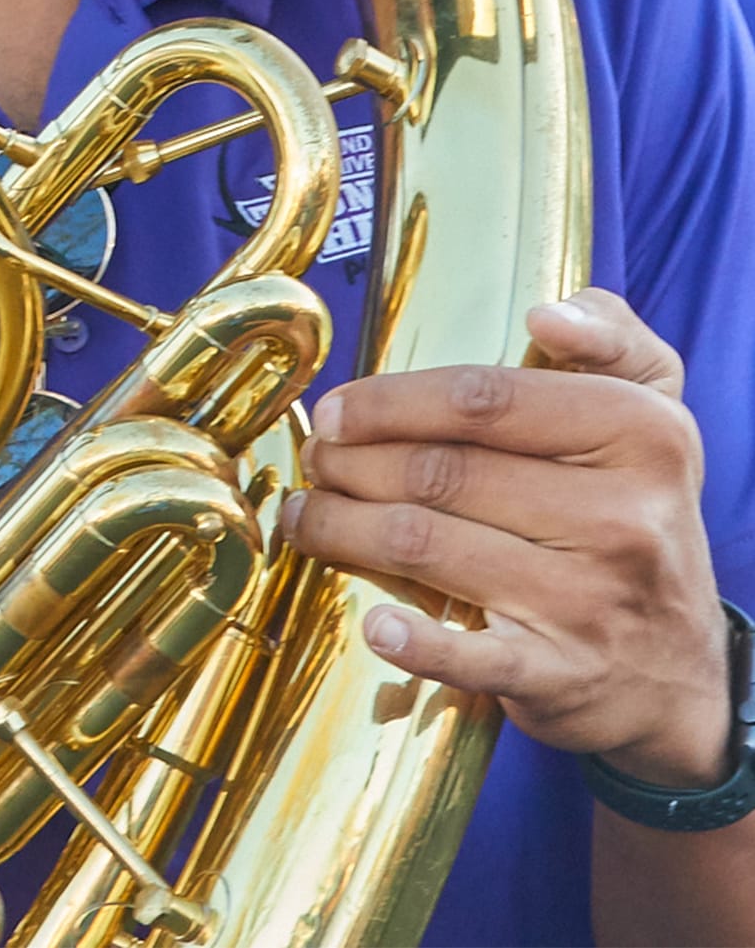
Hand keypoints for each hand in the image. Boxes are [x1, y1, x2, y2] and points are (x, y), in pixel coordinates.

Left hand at [284, 288, 734, 789]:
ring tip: (309, 516)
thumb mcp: (656, 410)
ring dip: (344, 528)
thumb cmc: (641, 515)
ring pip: (427, 545)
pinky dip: (412, 639)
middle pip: (442, 471)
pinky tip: (375, 622)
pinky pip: (467, 655)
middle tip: (317, 459)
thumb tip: (546, 313)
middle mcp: (621, 518)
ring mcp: (588, 602)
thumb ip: (610, 335)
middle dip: (353, 461)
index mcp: (641, 434)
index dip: (391, 399)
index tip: (338, 407)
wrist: (681, 670)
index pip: (485, 399)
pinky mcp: (560, 677)